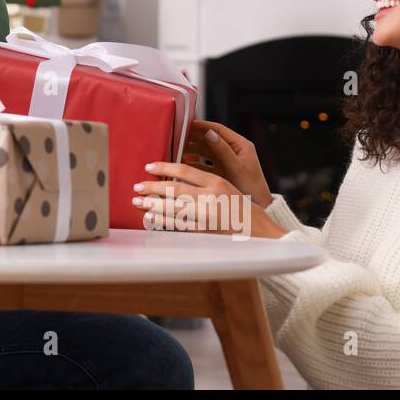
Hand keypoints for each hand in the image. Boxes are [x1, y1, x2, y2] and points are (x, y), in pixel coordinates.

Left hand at [132, 162, 284, 237]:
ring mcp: (208, 216)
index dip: (164, 168)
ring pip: (173, 208)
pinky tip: (151, 218)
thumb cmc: (243, 208)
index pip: (184, 171)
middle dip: (152, 188)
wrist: (262, 232)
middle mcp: (211, 198)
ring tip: (138, 202)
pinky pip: (179, 225)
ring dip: (153, 205)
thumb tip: (176, 176)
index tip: (148, 167)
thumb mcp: (227, 187)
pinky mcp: (206, 232)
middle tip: (136, 187)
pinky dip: (163, 221)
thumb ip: (205, 181)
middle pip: (174, 189)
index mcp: (217, 183)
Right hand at [183, 121, 272, 207]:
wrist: (258, 208)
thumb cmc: (252, 188)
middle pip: (210, 139)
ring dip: (193, 150)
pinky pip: (206, 164)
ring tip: (178, 150)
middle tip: (178, 137)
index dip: (202, 126)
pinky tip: (186, 162)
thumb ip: (222, 150)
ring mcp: (228, 162)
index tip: (186, 123)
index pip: (219, 130)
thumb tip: (209, 133)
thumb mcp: (236, 167)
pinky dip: (196, 163)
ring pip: (206, 152)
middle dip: (194, 138)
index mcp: (241, 145)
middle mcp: (234, 151)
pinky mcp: (223, 172)